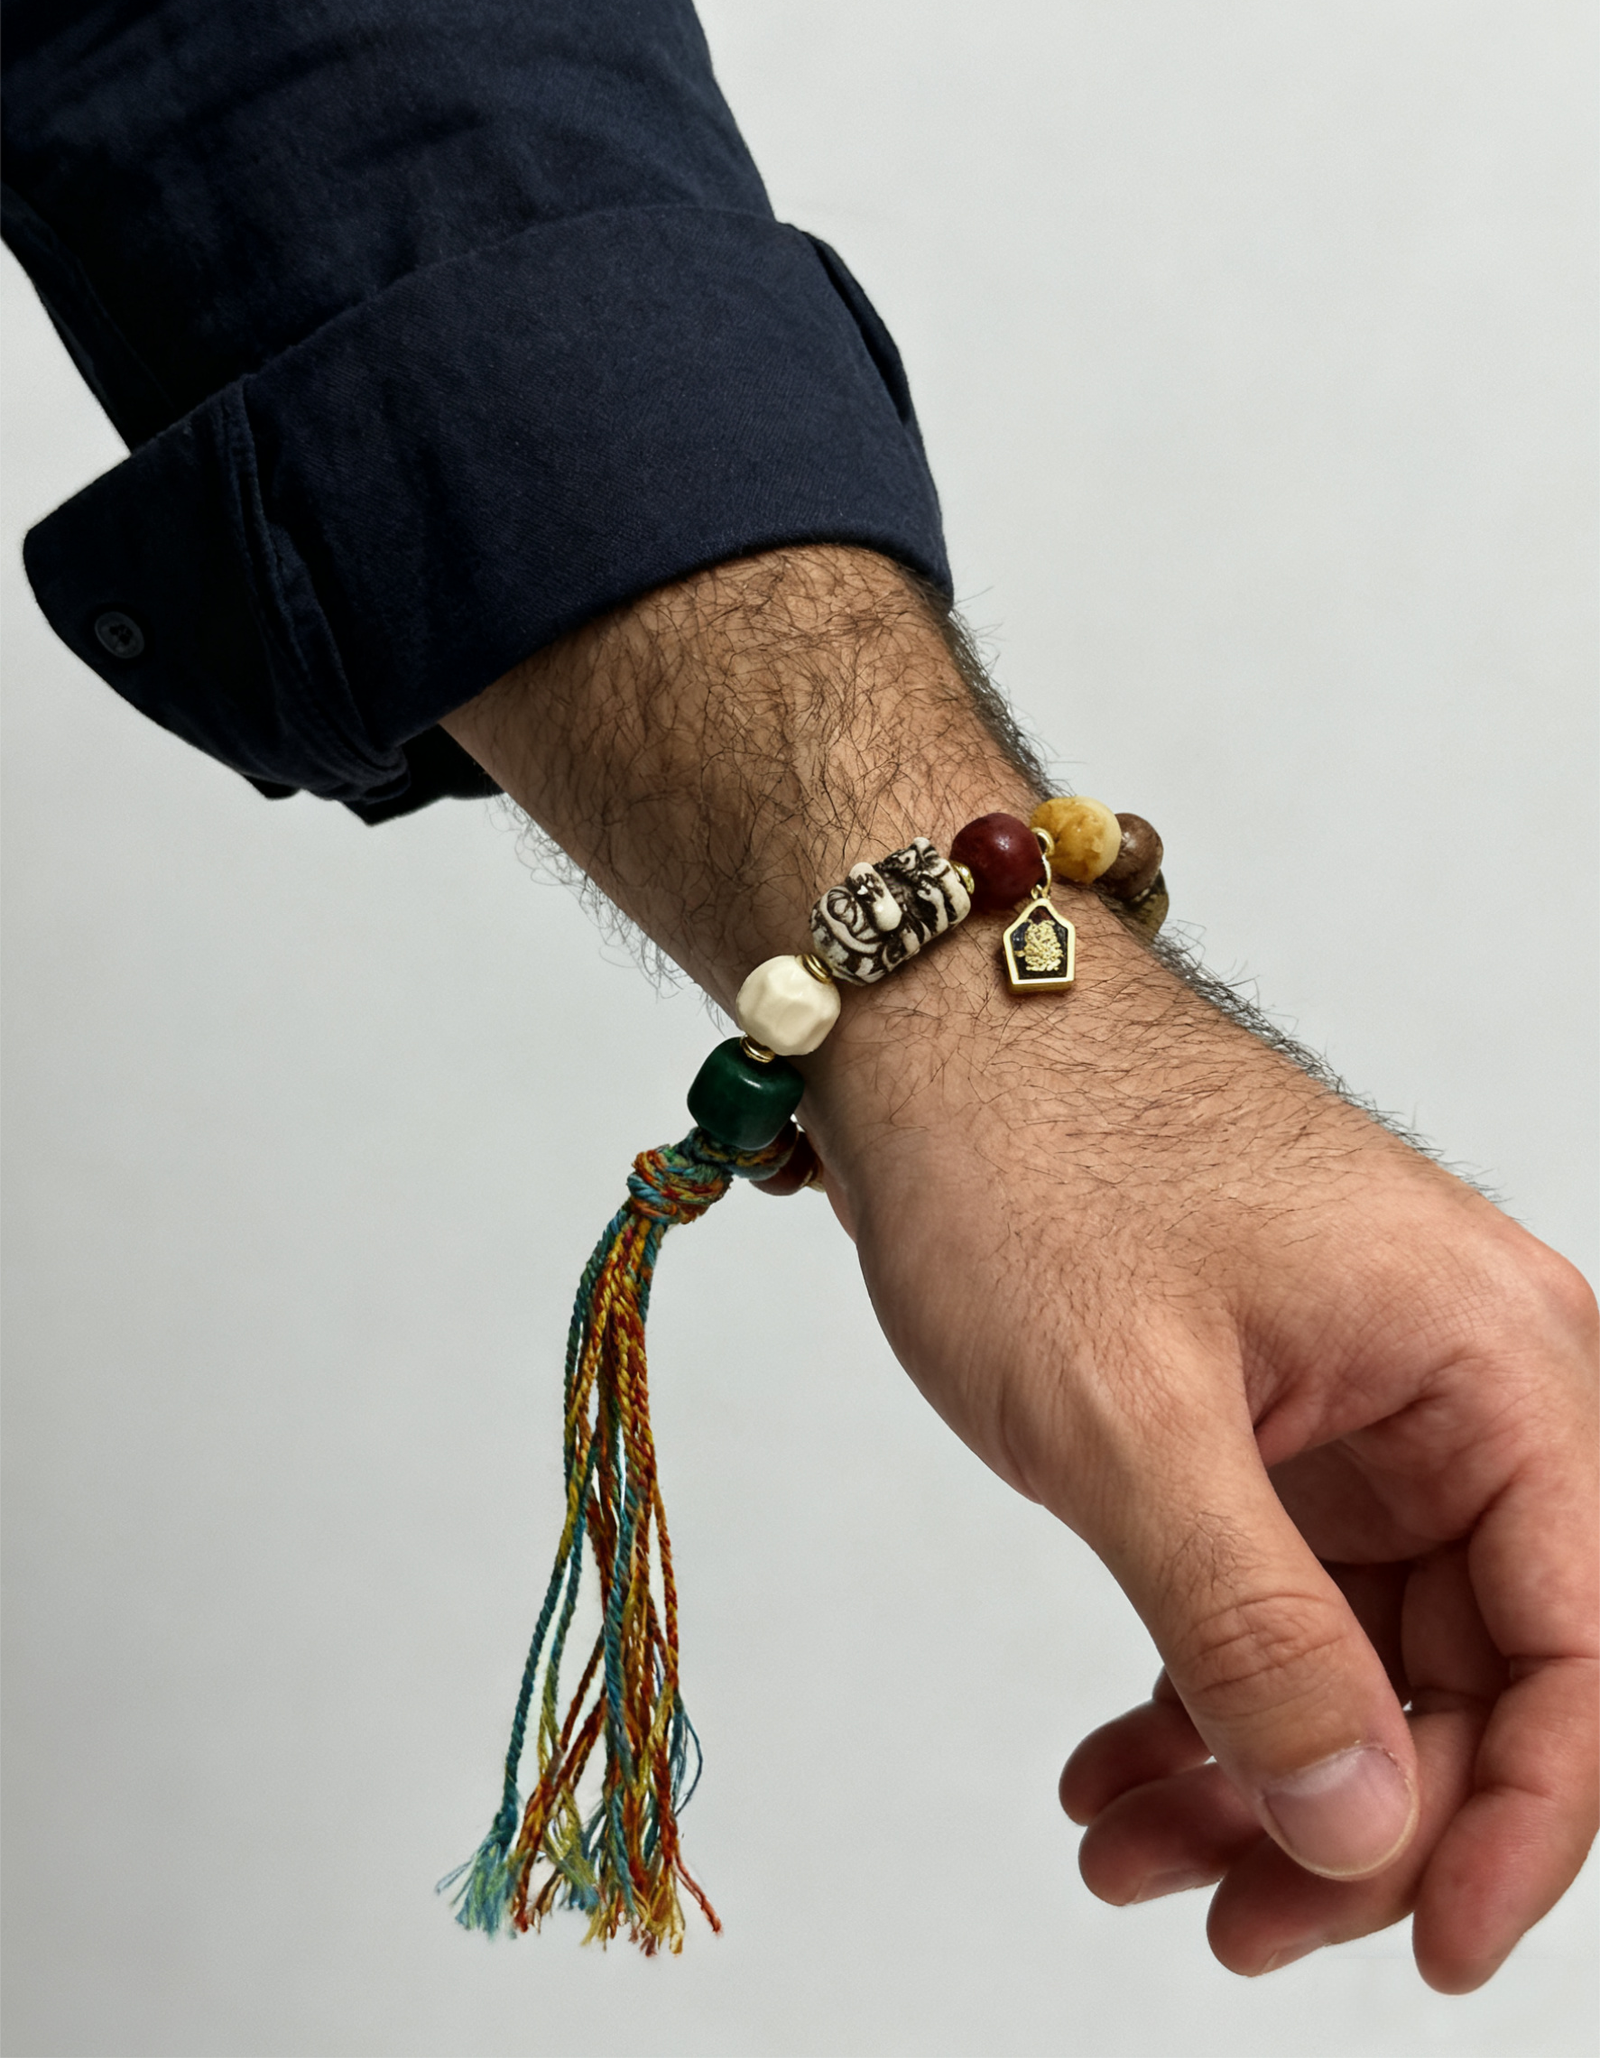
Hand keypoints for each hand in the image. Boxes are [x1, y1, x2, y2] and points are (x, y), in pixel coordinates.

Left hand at [800, 893, 1599, 1991]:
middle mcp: (1466, 1386)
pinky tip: (1122, 1766)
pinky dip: (1209, 1692)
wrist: (928, 1026)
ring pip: (1370, 1653)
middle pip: (1481, 1671)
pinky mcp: (1282, 1419)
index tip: (1431, 1954)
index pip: (1585, 1648)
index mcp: (1494, 1362)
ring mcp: (1371, 1406)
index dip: (1523, 1828)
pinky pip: (1285, 1597)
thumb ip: (1256, 1634)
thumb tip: (1366, 1829)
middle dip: (1353, 1820)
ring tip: (1125, 1851)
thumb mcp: (1131, 1418)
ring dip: (1260, 1773)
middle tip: (1222, 1923)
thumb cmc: (1030, 1158)